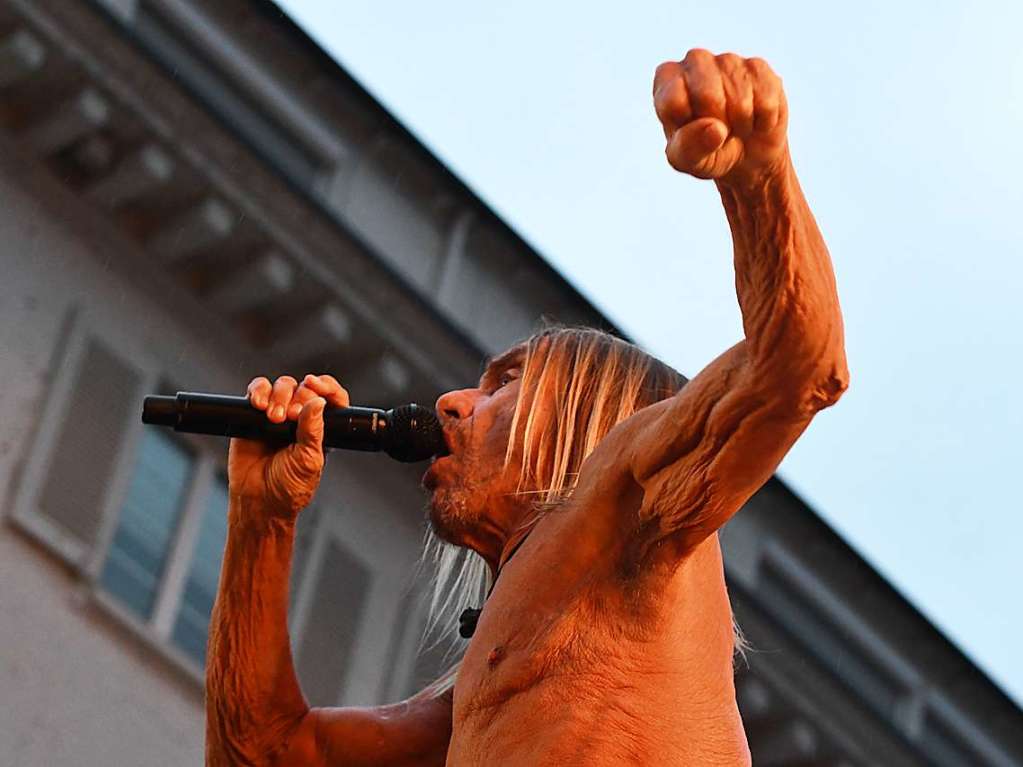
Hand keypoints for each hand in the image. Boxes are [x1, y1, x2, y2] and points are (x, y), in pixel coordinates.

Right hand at [227, 373, 349, 521]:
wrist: (258, 500)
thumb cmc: (287, 487)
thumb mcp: (308, 460)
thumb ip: (313, 431)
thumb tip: (318, 402)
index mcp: (320, 428)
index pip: (331, 398)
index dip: (326, 387)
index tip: (316, 385)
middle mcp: (300, 419)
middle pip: (304, 388)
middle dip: (298, 396)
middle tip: (290, 416)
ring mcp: (277, 415)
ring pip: (282, 385)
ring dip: (279, 395)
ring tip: (273, 418)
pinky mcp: (253, 415)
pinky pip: (258, 390)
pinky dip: (258, 391)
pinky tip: (258, 404)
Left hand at [654, 49, 787, 185]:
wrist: (744, 154)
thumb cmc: (705, 152)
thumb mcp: (688, 161)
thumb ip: (690, 148)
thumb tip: (714, 129)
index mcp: (667, 79)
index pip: (673, 100)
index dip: (689, 127)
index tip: (692, 133)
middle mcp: (695, 61)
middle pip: (708, 95)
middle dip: (717, 125)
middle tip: (717, 131)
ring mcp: (728, 59)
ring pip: (740, 98)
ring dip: (741, 125)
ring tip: (735, 127)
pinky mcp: (759, 67)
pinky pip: (765, 100)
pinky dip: (762, 121)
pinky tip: (755, 119)